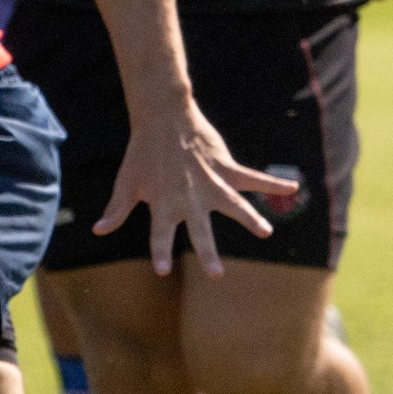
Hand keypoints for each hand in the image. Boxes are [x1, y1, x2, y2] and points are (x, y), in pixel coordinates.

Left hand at [96, 104, 302, 276]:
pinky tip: (293, 187)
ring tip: (265, 232)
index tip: (163, 270)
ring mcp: (210, 182)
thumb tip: (98, 230)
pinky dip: (273, 183)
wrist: (162, 118)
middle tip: (216, 274)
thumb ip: (116, 209)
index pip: (160, 233)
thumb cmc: (142, 154)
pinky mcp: (225, 167)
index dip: (160, 251)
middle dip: (207, 251)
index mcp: (163, 203)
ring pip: (233, 205)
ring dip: (249, 218)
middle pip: (199, 229)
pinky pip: (252, 177)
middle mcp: (188, 197)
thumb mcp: (126, 183)